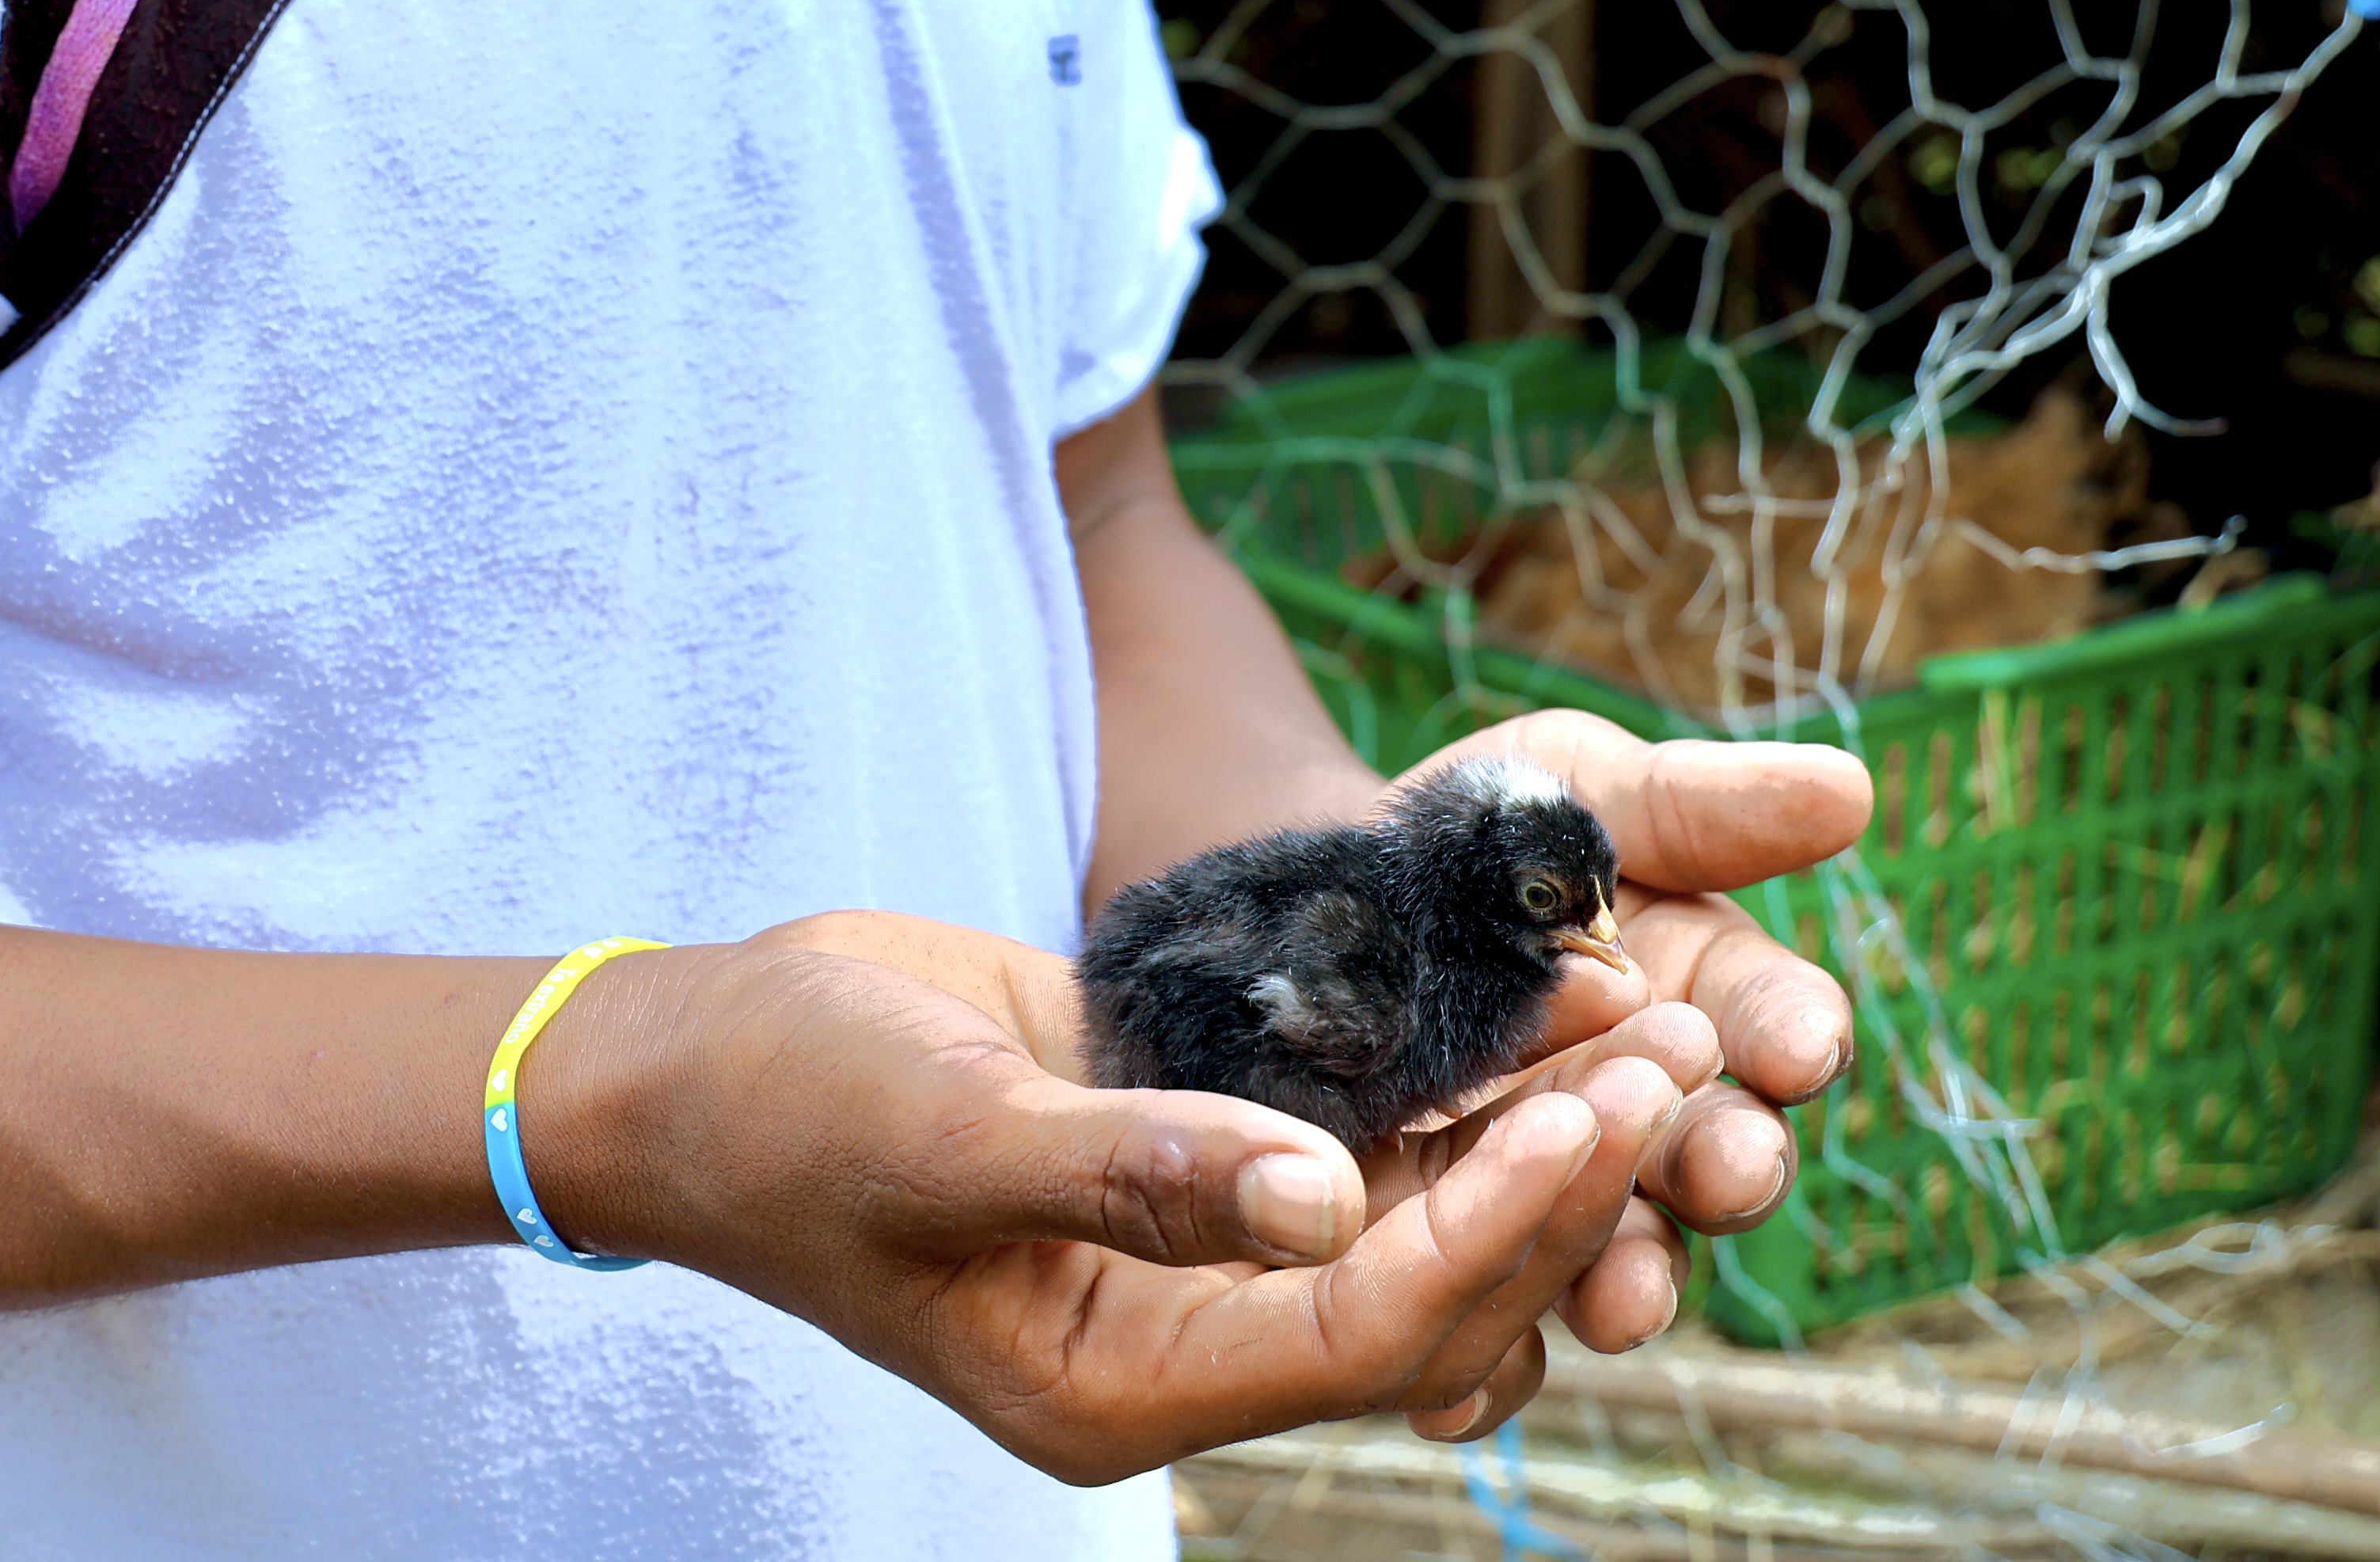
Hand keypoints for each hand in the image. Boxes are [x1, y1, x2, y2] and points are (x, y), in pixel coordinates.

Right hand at [522, 918, 1692, 1480]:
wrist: (692, 1059)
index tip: (1604, 1109)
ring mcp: (1190, 1248)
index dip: (1496, 1226)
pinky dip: (1447, 1078)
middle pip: (1424, 1289)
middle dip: (1560, 1178)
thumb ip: (1130, 1173)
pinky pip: (1353, 1137)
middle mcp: (1175, 1339)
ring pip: (1411, 1215)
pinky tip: (1538, 995)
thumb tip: (1326, 1204)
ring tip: (1658, 1018)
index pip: (1365, 1333)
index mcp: (1115, 1384)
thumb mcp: (941, 1132)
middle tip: (1688, 1051)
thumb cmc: (784, 1106)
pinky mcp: (1192, 1151)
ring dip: (1531, 1126)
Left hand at [1391, 710, 1871, 1350]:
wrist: (1320, 915)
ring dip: (1628, 1283)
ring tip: (1620, 1302)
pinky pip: (1488, 1341)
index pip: (1777, 1023)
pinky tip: (1457, 1397)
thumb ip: (1704, 808)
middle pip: (1716, 1159)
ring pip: (1617, 1263)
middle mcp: (1658, 1125)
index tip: (1803, 1043)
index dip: (1794, 1032)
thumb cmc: (1482, 844)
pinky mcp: (1460, 1267)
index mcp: (1710, 1009)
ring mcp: (1564, 1203)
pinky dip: (1484, 1378)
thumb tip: (1850, 787)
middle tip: (1727, 1172)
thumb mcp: (1579, 792)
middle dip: (1729, 1168)